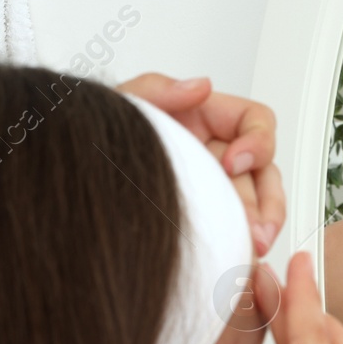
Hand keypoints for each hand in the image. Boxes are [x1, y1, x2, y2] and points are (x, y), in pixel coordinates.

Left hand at [116, 72, 284, 255]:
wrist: (76, 190)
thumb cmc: (98, 144)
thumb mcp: (122, 107)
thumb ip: (158, 88)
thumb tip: (199, 87)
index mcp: (205, 121)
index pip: (256, 122)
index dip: (256, 143)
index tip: (230, 163)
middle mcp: (216, 156)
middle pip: (266, 175)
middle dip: (266, 203)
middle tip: (254, 226)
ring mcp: (214, 193)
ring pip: (259, 210)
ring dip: (261, 229)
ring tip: (251, 247)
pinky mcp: (209, 226)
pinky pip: (237, 236)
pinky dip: (241, 247)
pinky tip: (235, 257)